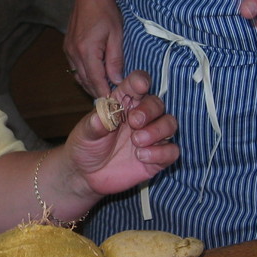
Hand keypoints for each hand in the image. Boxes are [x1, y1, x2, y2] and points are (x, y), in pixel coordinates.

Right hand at [62, 0, 124, 96]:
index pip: (96, 81)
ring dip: (91, 85)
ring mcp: (68, 51)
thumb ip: (115, 60)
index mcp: (87, 52)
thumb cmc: (105, 12)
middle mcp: (74, 54)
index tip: (113, 105)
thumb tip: (117, 80)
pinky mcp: (67, 48)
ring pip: (79, 76)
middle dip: (98, 93)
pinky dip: (84, 75)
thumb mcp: (117, 35)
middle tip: (111, 103)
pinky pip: (75, 68)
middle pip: (86, 81)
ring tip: (104, 92)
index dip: (104, 94)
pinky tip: (94, 76)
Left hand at [63, 70, 177, 196]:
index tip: (139, 87)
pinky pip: (172, 151)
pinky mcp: (156, 158)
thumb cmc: (85, 146)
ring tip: (136, 142)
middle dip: (149, 110)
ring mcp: (150, 137)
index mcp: (123, 103)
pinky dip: (161, 152)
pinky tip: (142, 156)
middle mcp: (140, 117)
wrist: (85, 175)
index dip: (141, 82)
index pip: (137, 85)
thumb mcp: (84, 134)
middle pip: (157, 104)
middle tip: (134, 122)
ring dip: (157, 131)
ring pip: (170, 124)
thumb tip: (100, 118)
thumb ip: (93, 125)